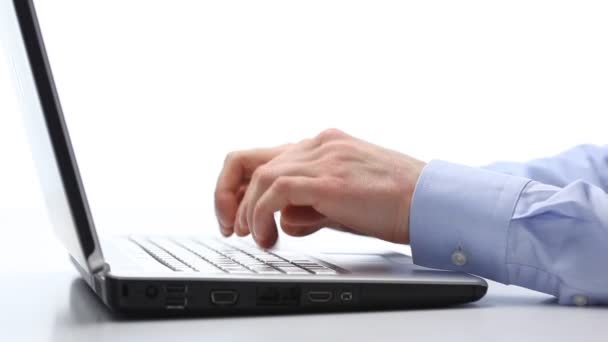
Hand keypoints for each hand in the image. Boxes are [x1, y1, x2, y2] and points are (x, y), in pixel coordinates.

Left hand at [214, 129, 425, 247]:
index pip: (264, 158)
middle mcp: (318, 144)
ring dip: (248, 211)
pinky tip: (269, 235)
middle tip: (231, 227)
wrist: (430, 201)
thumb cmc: (394, 203)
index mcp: (322, 145)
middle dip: (228, 195)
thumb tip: (286, 221)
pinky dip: (262, 214)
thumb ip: (310, 206)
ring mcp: (324, 157)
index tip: (237, 216)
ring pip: (261, 176)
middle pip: (250, 159)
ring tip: (256, 238)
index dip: (240, 187)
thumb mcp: (343, 202)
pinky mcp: (330, 178)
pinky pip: (276, 190)